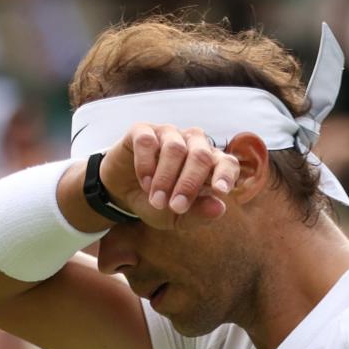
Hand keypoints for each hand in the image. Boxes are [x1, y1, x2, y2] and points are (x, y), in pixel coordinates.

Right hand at [96, 123, 241, 227]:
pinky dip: (145, 165)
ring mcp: (168, 134)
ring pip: (175, 148)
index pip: (227, 162)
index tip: (220, 191)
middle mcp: (192, 144)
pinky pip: (147, 142)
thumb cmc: (157, 203)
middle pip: (201, 155)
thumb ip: (198, 214)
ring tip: (156, 201)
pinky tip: (144, 182)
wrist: (122, 194)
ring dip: (165, 178)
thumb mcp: (176, 217)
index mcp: (208, 164)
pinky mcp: (142, 131)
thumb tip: (220, 208)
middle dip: (189, 184)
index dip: (226, 174)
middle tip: (175, 207)